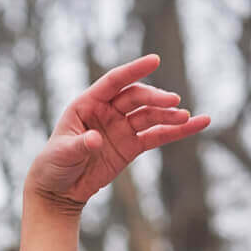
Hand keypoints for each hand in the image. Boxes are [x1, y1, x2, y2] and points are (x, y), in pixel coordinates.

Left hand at [24, 53, 210, 214]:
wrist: (58, 190)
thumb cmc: (54, 165)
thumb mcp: (62, 153)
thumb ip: (79, 145)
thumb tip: (95, 140)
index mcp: (88, 103)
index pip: (114, 81)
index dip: (133, 71)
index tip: (154, 60)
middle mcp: (108, 111)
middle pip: (136, 98)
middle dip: (155, 99)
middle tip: (173, 102)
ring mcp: (122, 127)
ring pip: (149, 115)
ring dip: (169, 114)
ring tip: (186, 117)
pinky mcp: (131, 146)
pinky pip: (157, 135)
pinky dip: (176, 131)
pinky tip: (196, 124)